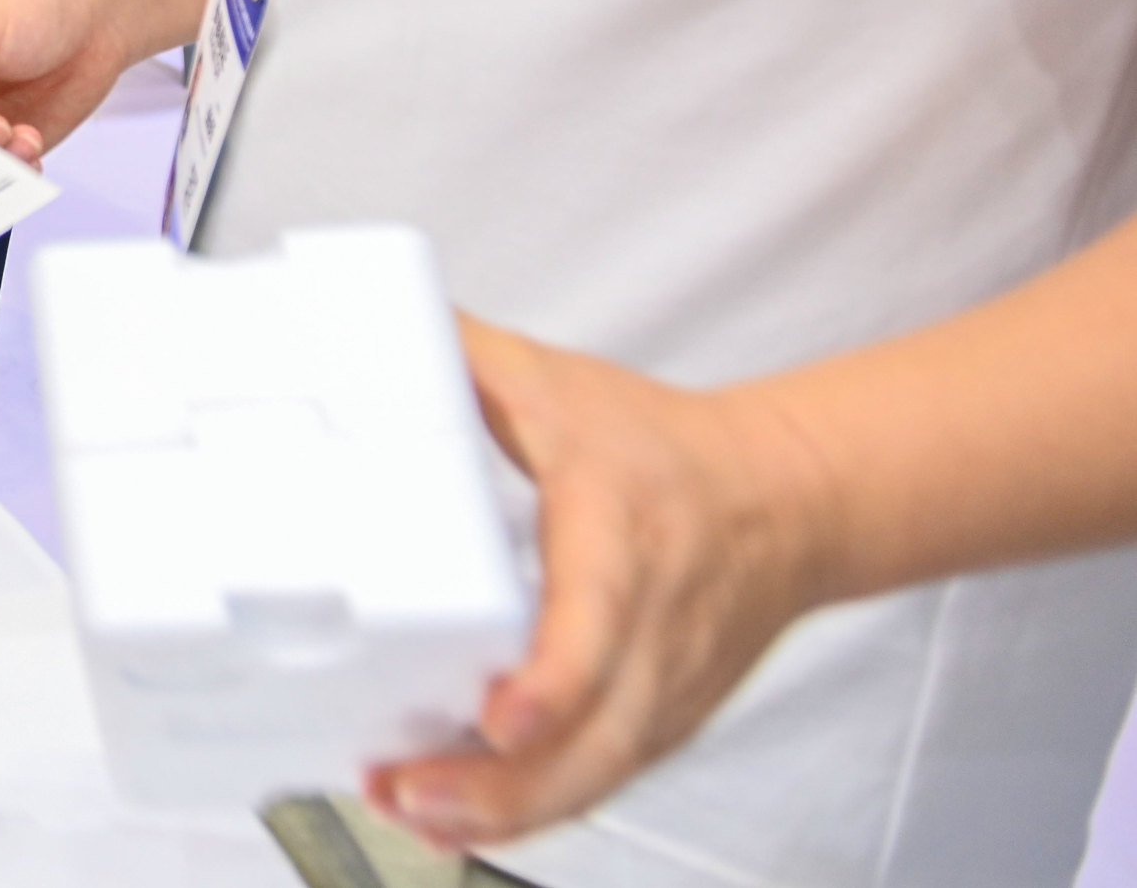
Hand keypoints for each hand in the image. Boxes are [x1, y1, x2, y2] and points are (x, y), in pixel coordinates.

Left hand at [367, 323, 836, 852]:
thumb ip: (455, 353)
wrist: (785, 501)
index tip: (502, 716)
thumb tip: (354, 317)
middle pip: (594, 737)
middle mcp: (650, 630)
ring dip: (503, 812)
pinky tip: (452, 822)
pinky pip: (594, 784)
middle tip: (408, 788)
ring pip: (594, 778)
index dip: (553, 679)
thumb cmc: (664, 448)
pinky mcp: (654, 724)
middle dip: (501, 784)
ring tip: (410, 812)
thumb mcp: (554, 383)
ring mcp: (659, 689)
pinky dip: (528, 814)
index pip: (599, 622)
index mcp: (621, 536)